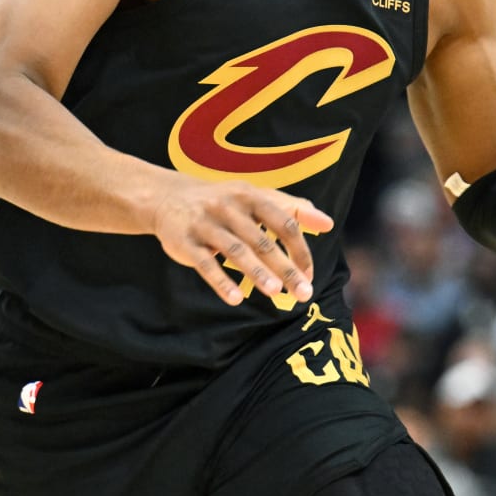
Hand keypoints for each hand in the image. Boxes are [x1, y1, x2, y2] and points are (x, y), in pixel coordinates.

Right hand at [153, 179, 333, 306]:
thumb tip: (327, 223)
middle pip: (262, 241)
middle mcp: (229, 207)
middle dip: (285, 268)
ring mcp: (206, 224)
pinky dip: (221, 282)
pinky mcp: (185, 242)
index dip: (299, 250)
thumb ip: (292, 209)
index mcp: (251, 196)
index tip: (310, 275)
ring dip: (256, 272)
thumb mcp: (256, 198)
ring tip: (276, 293)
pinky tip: (236, 299)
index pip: (283, 223)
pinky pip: (205, 264)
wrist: (169, 198)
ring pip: (235, 251)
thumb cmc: (224, 203)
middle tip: (304, 294)